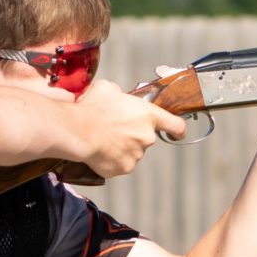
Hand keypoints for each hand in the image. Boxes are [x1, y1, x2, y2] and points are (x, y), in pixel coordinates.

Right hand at [66, 79, 187, 177]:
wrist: (79, 130)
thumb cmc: (93, 106)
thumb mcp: (108, 88)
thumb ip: (121, 95)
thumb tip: (118, 97)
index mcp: (148, 115)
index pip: (175, 125)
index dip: (178, 130)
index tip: (178, 133)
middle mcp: (147, 137)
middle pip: (145, 138)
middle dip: (132, 135)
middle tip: (113, 129)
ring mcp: (136, 155)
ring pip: (132, 152)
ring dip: (121, 147)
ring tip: (102, 138)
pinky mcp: (124, 168)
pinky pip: (119, 164)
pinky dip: (111, 160)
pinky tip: (99, 150)